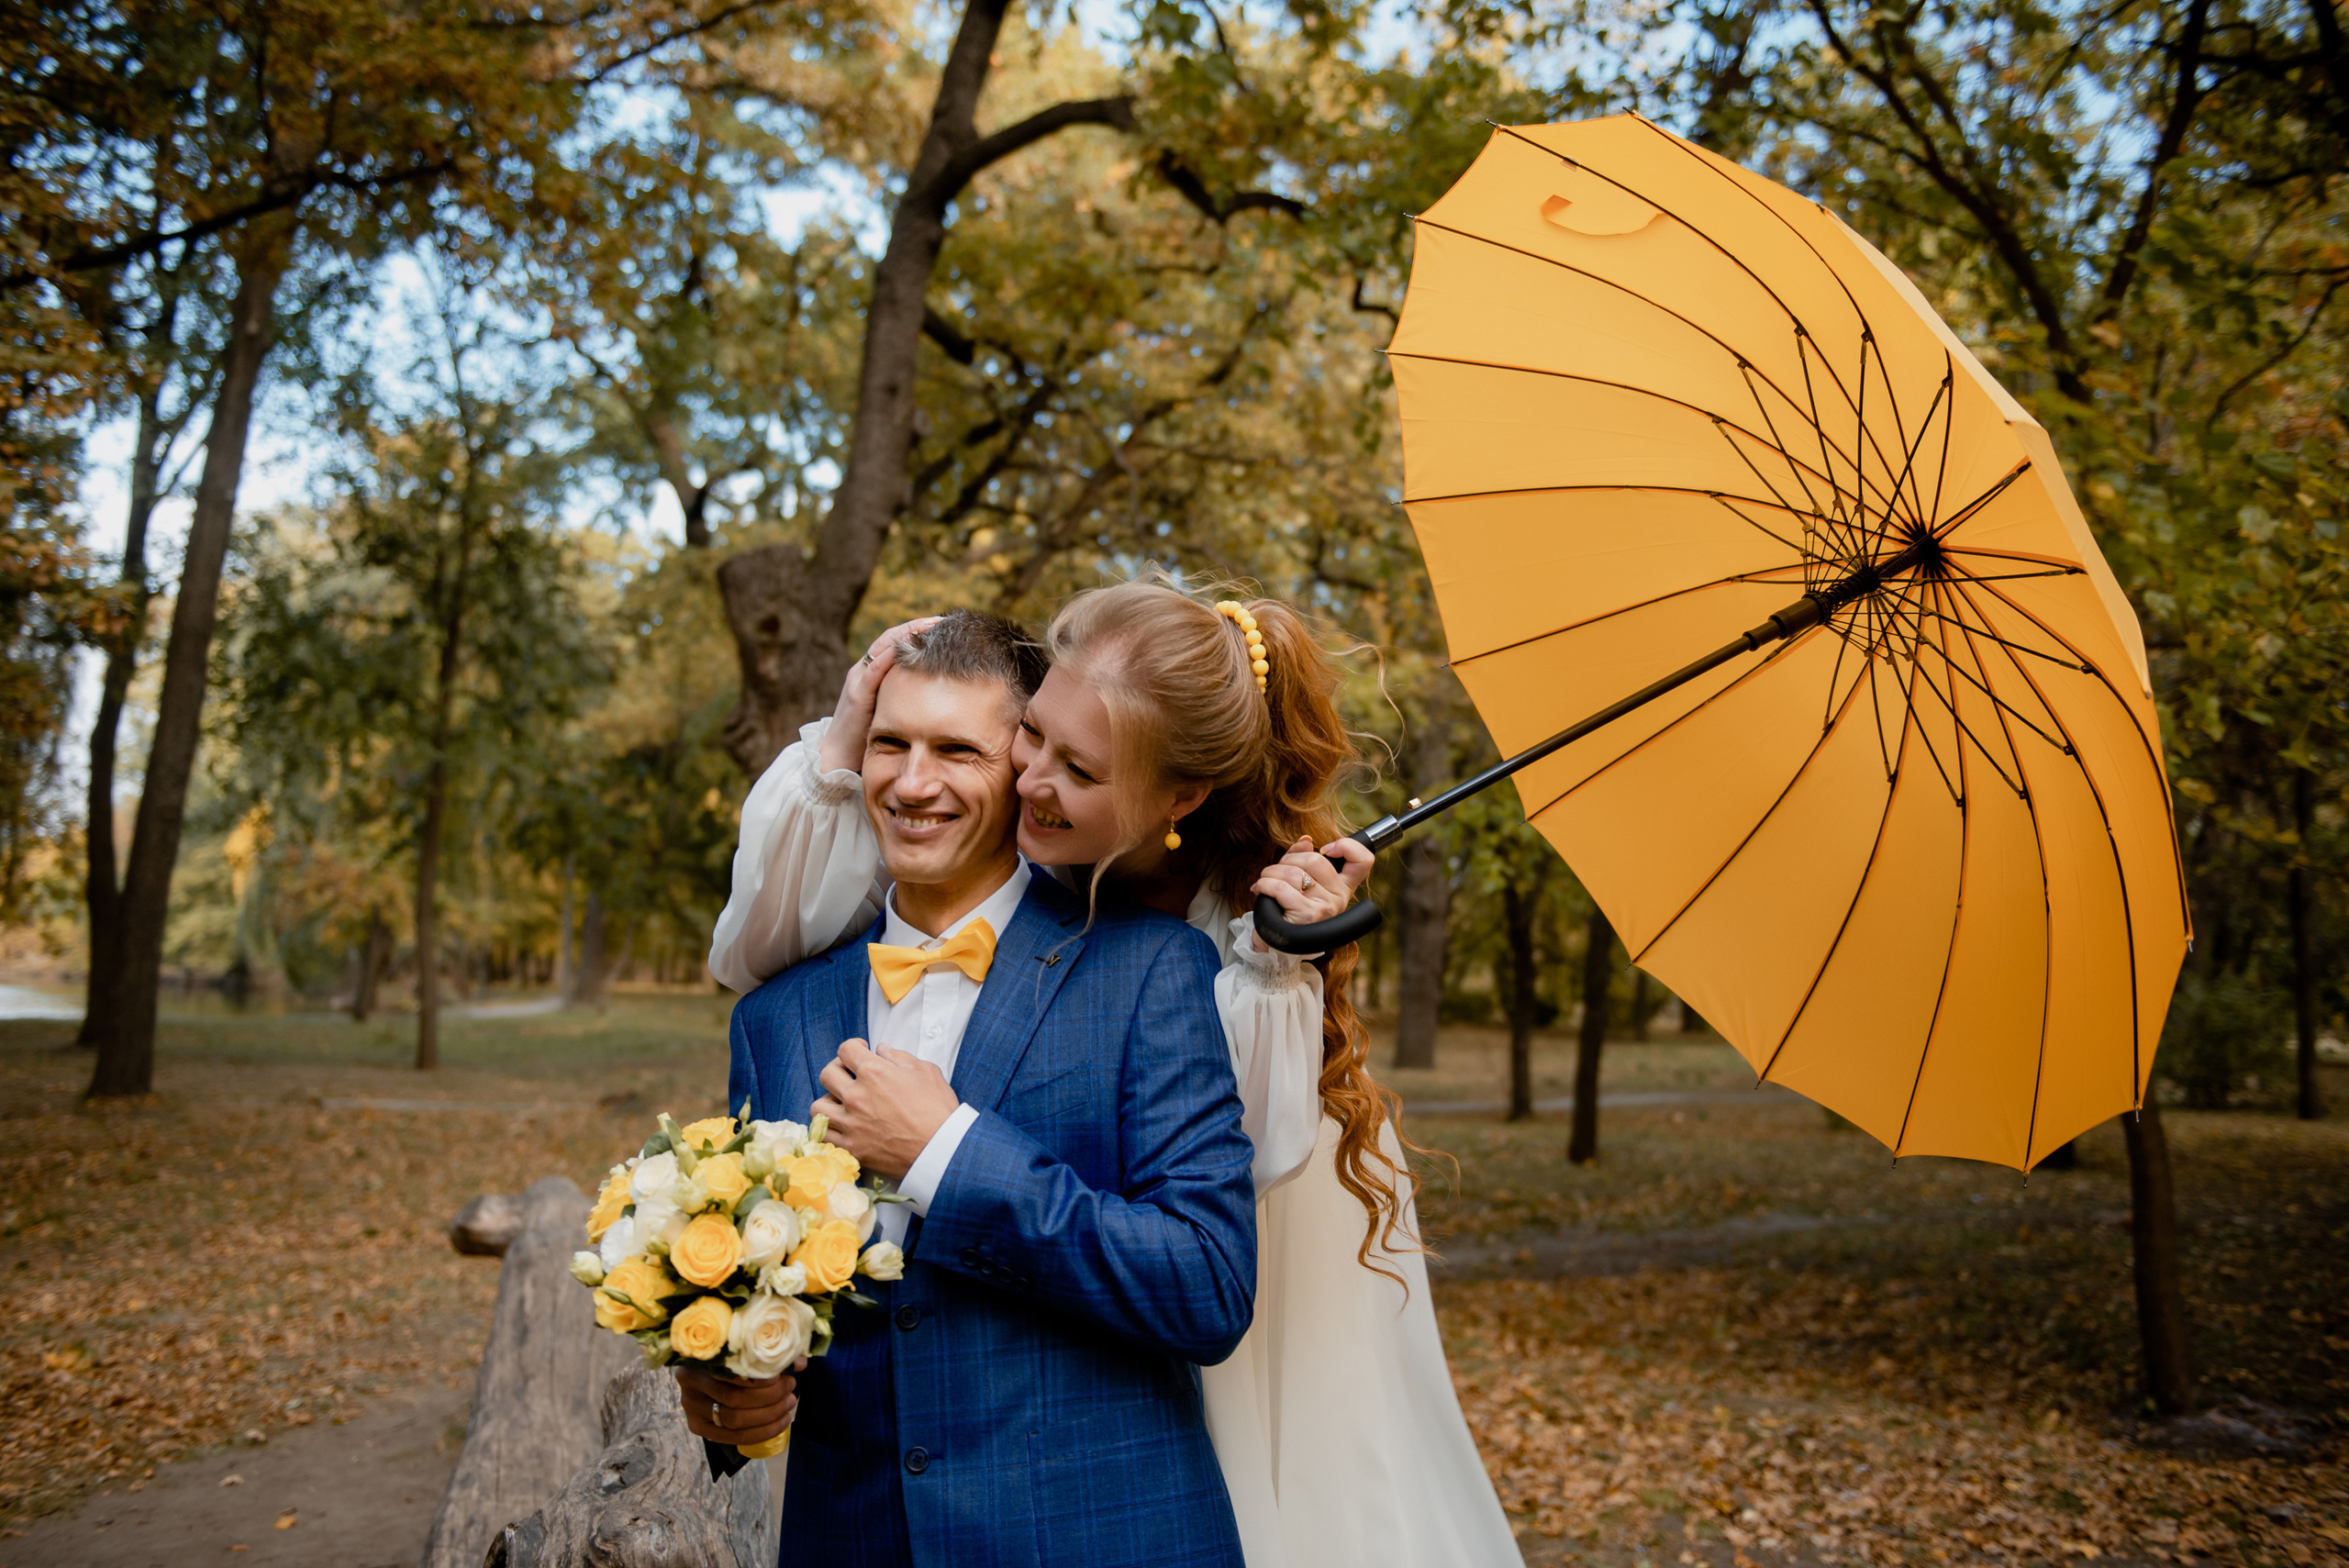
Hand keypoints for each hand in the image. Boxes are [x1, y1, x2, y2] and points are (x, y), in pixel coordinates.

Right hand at [675, 1360, 804, 1447]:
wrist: (700, 1376)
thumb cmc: (727, 1359)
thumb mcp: (742, 1353)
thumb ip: (767, 1357)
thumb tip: (801, 1363)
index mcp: (699, 1361)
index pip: (732, 1374)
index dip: (760, 1379)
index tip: (782, 1376)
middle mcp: (690, 1386)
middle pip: (735, 1399)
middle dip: (769, 1398)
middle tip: (790, 1392)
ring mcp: (691, 1410)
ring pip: (734, 1420)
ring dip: (768, 1416)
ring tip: (788, 1406)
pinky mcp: (698, 1427)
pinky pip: (732, 1437)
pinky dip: (760, 1433)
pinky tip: (779, 1424)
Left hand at [812, 1038, 960, 1179]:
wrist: (941, 1149)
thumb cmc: (938, 1110)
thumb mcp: (926, 1072)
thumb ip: (900, 1057)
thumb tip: (881, 1050)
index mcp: (874, 1072)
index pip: (845, 1050)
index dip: (853, 1047)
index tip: (860, 1051)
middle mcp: (857, 1096)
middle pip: (827, 1074)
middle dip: (838, 1069)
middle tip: (849, 1074)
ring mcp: (851, 1123)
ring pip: (819, 1106)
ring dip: (829, 1101)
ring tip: (842, 1103)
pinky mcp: (852, 1147)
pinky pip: (824, 1136)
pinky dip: (830, 1129)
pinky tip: (842, 1126)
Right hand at [818, 617, 942, 772]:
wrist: (839, 757)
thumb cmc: (868, 736)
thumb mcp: (891, 709)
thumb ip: (904, 695)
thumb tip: (936, 690)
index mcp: (872, 673)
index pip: (895, 643)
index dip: (917, 631)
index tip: (941, 624)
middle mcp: (863, 671)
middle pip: (890, 638)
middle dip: (916, 626)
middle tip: (941, 619)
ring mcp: (858, 680)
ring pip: (881, 647)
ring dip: (906, 634)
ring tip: (929, 625)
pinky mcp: (857, 695)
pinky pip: (873, 671)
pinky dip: (888, 657)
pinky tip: (904, 647)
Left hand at [1249, 836, 1373, 948]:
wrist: (1280, 945)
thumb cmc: (1291, 910)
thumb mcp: (1303, 882)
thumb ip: (1304, 857)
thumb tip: (1305, 840)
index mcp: (1343, 886)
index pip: (1363, 860)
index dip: (1348, 846)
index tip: (1327, 849)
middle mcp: (1340, 897)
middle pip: (1315, 859)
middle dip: (1288, 859)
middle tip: (1277, 870)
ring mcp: (1326, 907)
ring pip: (1294, 872)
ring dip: (1271, 872)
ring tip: (1265, 880)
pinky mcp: (1308, 915)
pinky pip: (1280, 888)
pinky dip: (1265, 884)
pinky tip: (1261, 889)